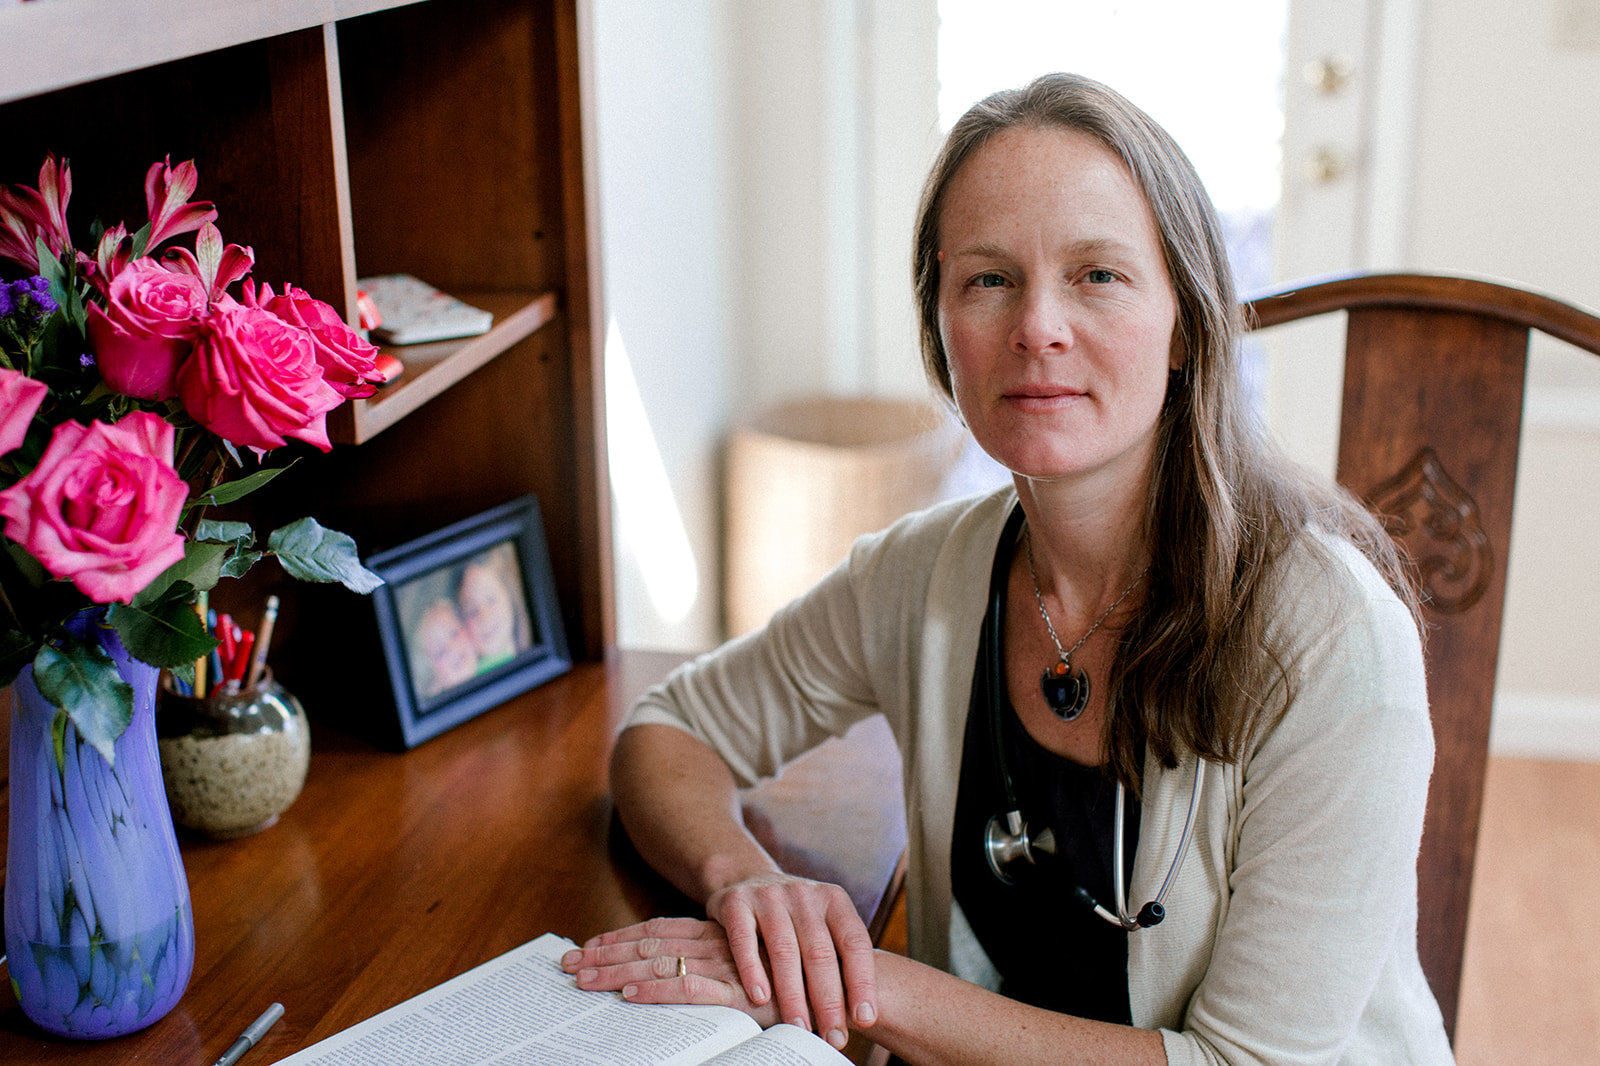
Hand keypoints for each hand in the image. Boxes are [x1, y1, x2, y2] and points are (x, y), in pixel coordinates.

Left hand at [562, 917, 779, 1027]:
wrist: (843, 989)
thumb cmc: (796, 982)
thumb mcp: (748, 969)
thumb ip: (718, 967)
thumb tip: (675, 973)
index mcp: (717, 934)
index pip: (658, 930)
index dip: (621, 938)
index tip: (588, 945)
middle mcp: (716, 944)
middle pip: (648, 945)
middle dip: (605, 954)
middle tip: (568, 963)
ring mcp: (725, 967)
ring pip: (659, 965)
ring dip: (618, 973)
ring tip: (584, 980)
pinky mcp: (737, 993)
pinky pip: (688, 989)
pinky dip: (657, 992)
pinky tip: (630, 995)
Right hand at [705, 872, 877, 1049]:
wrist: (746, 877)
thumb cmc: (794, 916)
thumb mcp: (822, 922)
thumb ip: (838, 956)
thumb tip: (860, 1014)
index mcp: (834, 900)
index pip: (854, 942)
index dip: (862, 981)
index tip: (865, 1018)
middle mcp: (804, 894)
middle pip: (820, 952)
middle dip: (828, 1001)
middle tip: (833, 1036)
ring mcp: (769, 896)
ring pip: (784, 951)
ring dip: (793, 995)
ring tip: (799, 1028)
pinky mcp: (736, 903)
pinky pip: (744, 941)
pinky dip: (752, 971)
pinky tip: (760, 999)